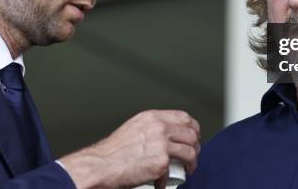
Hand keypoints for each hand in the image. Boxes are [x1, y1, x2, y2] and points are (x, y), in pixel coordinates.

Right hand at [59, 110, 200, 188]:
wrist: (102, 165)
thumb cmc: (112, 152)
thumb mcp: (134, 128)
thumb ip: (151, 128)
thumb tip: (166, 135)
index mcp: (152, 117)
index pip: (183, 117)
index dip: (193, 127)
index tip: (194, 135)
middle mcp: (159, 128)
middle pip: (191, 133)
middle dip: (196, 146)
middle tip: (193, 154)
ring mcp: (161, 144)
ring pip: (190, 151)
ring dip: (192, 162)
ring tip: (187, 168)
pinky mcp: (161, 162)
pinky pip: (175, 171)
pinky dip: (169, 179)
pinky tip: (163, 182)